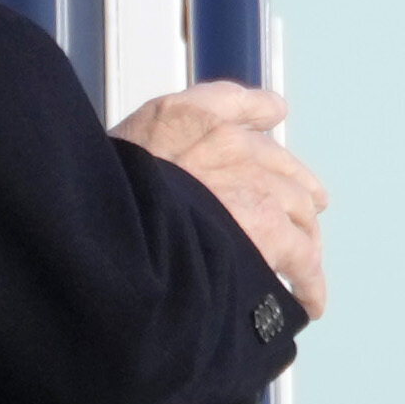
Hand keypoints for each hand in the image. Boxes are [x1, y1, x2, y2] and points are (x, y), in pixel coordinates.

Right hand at [118, 78, 330, 321]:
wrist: (102, 230)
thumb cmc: (94, 197)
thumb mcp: (104, 156)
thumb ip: (144, 153)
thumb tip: (149, 175)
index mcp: (184, 116)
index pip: (237, 103)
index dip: (260, 112)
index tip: (274, 113)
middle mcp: (225, 141)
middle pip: (278, 165)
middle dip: (292, 191)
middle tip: (303, 217)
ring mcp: (251, 183)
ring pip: (297, 210)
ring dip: (303, 238)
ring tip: (306, 267)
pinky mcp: (268, 227)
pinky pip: (302, 255)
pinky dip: (310, 280)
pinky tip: (310, 300)